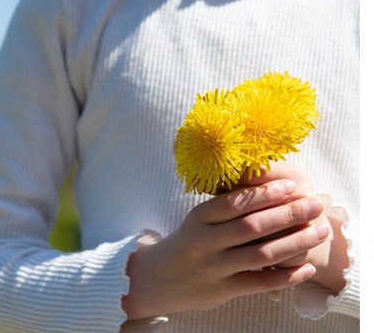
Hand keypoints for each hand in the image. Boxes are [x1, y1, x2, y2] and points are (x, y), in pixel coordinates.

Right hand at [123, 164, 328, 320]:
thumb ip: (227, 206)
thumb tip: (269, 187)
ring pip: (261, 254)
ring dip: (295, 242)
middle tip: (315, 204)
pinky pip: (259, 283)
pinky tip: (306, 268)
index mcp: (199, 217)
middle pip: (252, 226)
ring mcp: (214, 267)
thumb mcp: (199, 219)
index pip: (236, 201)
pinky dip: (286, 276)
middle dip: (289, 213)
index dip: (266, 193)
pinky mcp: (222, 290)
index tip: (293, 185)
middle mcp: (205, 241)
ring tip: (319, 231)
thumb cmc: (187, 242)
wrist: (157, 277)